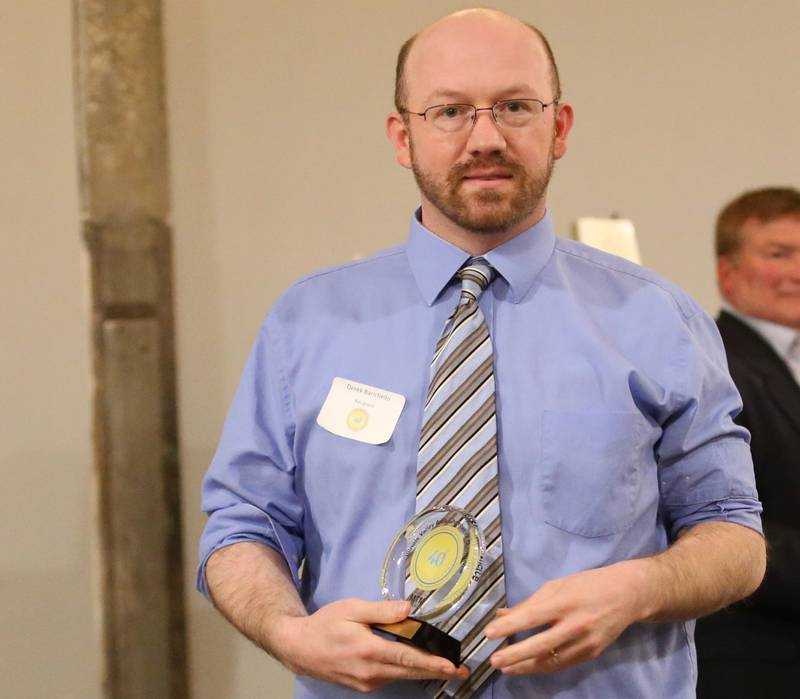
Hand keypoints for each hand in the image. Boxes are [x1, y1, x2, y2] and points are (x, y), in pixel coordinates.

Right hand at [270, 598, 469, 691]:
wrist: (300, 647)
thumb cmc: (326, 623)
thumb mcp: (352, 609)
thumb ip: (382, 611)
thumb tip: (409, 609)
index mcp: (370, 651)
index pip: (408, 658)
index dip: (432, 663)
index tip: (452, 666)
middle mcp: (371, 672)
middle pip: (411, 672)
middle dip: (438, 672)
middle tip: (462, 671)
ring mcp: (367, 682)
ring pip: (401, 676)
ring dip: (423, 671)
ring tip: (445, 667)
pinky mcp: (363, 685)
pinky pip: (390, 677)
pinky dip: (406, 671)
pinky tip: (415, 664)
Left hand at [485, 560, 650, 674]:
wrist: (627, 595)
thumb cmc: (587, 585)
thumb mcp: (557, 585)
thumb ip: (530, 602)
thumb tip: (504, 615)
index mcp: (565, 601)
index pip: (532, 616)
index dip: (509, 626)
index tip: (489, 633)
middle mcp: (576, 624)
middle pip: (541, 644)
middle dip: (515, 655)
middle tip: (494, 660)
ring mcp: (586, 642)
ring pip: (552, 660)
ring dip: (526, 666)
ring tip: (506, 668)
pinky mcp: (592, 653)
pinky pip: (563, 664)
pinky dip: (544, 666)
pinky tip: (528, 666)